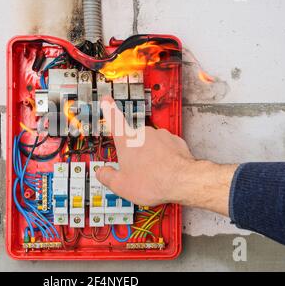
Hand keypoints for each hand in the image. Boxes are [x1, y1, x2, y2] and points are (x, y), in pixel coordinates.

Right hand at [96, 96, 236, 215]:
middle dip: (134, 153)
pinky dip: (164, 157)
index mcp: (127, 141)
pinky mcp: (176, 141)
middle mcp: (144, 133)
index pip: (114, 121)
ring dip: (150, 156)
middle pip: (134, 141)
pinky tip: (165, 170)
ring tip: (153, 174)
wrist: (182, 182)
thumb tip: (102, 172)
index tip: (106, 100)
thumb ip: (107, 176)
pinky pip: (166, 148)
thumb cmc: (152, 182)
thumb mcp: (120, 185)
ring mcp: (161, 135)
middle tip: (137, 171)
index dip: (109, 109)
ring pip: (151, 145)